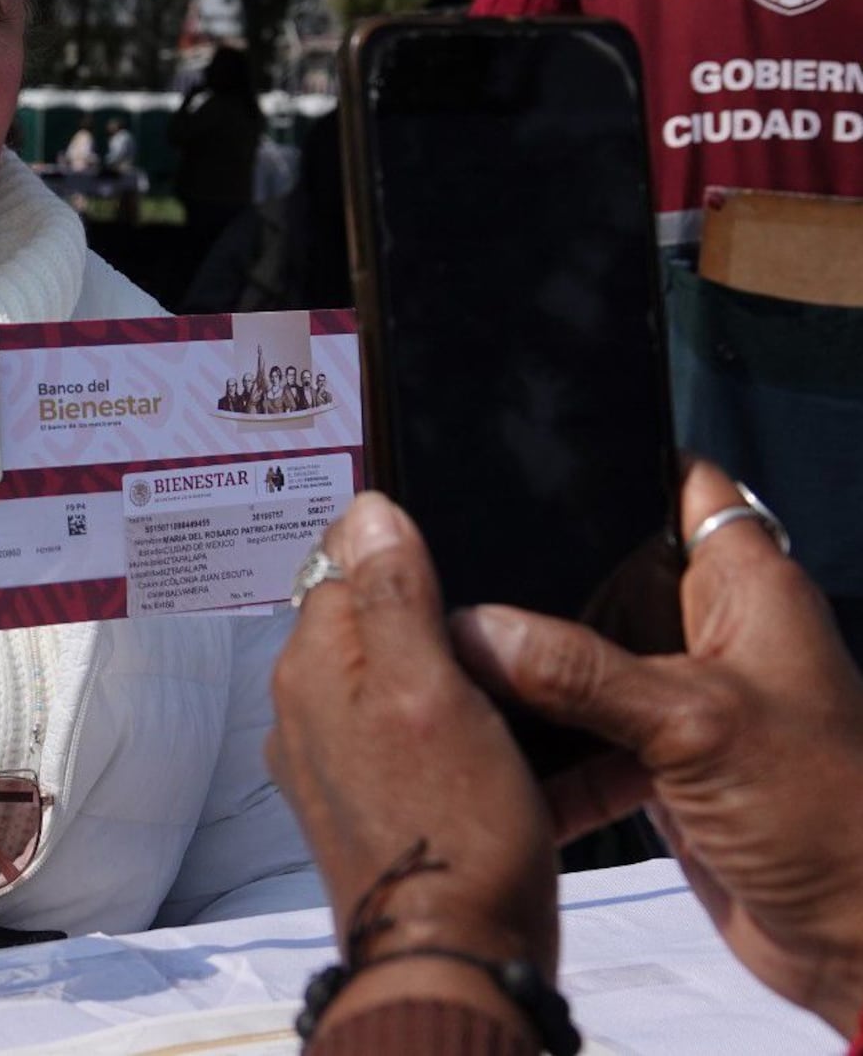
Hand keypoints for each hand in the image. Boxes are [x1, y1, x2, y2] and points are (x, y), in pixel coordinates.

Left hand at [268, 494, 558, 990]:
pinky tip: (523, 750)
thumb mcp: (430, 689)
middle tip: (513, 634)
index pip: (346, 568)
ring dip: (465, 681)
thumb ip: (394, 596)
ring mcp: (340, 764)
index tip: (471, 564)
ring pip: (406, 687)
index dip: (410, 558)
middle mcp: (309, 711)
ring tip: (528, 690)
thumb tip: (368, 509)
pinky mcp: (380, 808)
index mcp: (312, 668)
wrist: (452, 960)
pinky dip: (470, 740)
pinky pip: (424, 748)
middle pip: (378, 627)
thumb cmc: (449, 824)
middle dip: (441, 619)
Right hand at [455, 460, 862, 1032]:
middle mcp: (713, 632)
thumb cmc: (822, 810)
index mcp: (746, 587)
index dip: (613, 463)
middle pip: (608, 575)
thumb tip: (471, 628)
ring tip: (443, 651)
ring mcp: (683, 701)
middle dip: (534, 576)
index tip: (520, 455)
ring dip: (526, 669)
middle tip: (448, 562)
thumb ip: (579, 670)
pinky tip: (483, 745)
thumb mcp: (694, 723)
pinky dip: (540, 748)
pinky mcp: (660, 766)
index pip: (680, 486)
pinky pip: (580, 738)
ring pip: (583, 659)